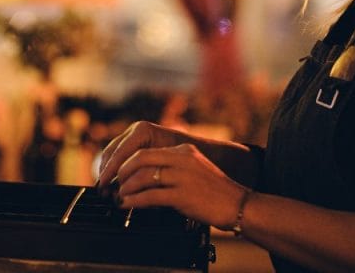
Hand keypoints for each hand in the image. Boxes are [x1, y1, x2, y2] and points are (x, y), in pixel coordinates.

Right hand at [96, 121, 177, 191]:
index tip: (104, 185)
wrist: (196, 151)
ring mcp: (132, 134)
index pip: (120, 152)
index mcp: (143, 131)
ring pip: (111, 152)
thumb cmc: (184, 161)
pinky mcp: (132, 142)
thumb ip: (146, 176)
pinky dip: (112, 168)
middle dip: (106, 171)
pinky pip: (117, 154)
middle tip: (102, 190)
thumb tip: (127, 194)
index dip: (110, 170)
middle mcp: (135, 129)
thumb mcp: (166, 167)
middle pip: (112, 151)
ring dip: (107, 171)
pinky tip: (111, 182)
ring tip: (105, 189)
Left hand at [115, 143, 246, 229]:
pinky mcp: (183, 195)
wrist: (239, 204)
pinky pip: (150, 196)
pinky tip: (128, 204)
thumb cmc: (216, 191)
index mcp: (184, 150)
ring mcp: (183, 177)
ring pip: (143, 176)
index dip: (128, 162)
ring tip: (120, 196)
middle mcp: (182, 159)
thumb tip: (145, 174)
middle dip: (122, 172)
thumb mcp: (195, 169)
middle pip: (141, 159)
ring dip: (126, 187)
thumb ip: (173, 166)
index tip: (119, 172)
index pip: (147, 151)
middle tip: (114, 184)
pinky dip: (135, 200)